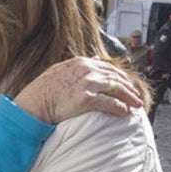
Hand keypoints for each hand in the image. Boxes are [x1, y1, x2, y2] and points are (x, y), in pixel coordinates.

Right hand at [13, 57, 143, 122]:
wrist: (33, 104)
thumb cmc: (43, 91)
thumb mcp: (61, 69)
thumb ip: (79, 64)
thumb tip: (96, 59)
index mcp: (81, 62)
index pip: (108, 67)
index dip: (121, 77)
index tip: (128, 86)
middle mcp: (85, 70)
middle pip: (115, 77)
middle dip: (129, 88)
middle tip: (138, 97)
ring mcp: (86, 83)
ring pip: (116, 89)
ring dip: (129, 98)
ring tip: (137, 105)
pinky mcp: (85, 99)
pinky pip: (109, 103)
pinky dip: (120, 108)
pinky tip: (126, 112)